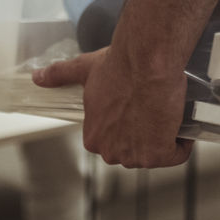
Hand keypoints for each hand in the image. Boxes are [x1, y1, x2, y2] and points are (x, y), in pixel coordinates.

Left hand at [33, 46, 192, 167]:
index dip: (129, 123)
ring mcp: (136, 156)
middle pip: (136, 149)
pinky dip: (181, 141)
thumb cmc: (120, 66)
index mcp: (93, 137)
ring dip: (164, 135)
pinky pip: (176, 154)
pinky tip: (179, 121)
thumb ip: (60, 75)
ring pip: (157, 152)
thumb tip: (38, 76)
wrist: (146, 63)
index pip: (114, 139)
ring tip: (165, 110)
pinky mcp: (159, 154)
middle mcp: (111, 152)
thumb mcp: (84, 69)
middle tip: (153, 107)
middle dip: (146, 132)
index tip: (137, 107)